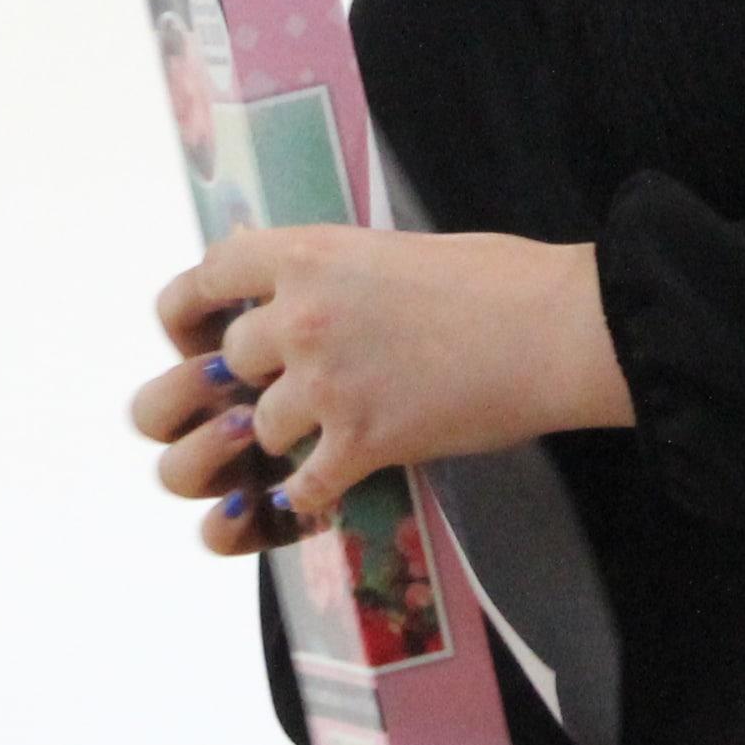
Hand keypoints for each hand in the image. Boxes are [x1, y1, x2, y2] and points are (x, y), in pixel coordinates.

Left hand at [124, 224, 631, 555]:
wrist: (556, 328)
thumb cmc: (495, 278)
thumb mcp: (389, 248)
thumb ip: (328, 268)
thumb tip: (292, 287)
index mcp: (307, 254)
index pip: (205, 277)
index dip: (188, 312)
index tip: (197, 334)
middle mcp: (302, 316)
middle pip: (227, 363)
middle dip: (250, 382)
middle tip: (280, 393)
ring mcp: (327, 383)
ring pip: (261, 429)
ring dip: (285, 438)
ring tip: (325, 434)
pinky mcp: (363, 442)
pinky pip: (302, 487)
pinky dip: (307, 496)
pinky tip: (326, 488)